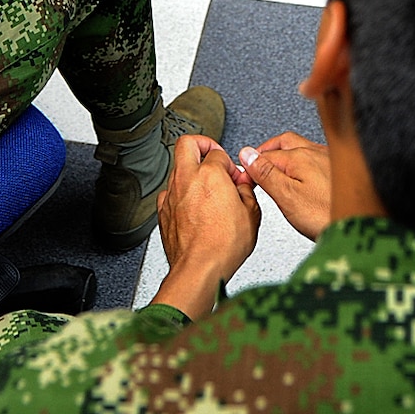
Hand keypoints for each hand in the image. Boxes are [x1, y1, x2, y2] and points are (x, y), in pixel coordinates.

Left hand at [150, 136, 259, 319]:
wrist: (199, 270)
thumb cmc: (223, 247)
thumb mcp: (251, 214)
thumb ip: (247, 191)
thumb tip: (244, 184)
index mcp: (210, 175)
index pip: (218, 152)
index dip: (230, 164)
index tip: (235, 176)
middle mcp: (187, 180)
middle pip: (187, 143)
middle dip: (202, 144)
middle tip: (212, 155)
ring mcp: (171, 195)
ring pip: (176, 168)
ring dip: (191, 171)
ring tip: (206, 186)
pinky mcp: (163, 212)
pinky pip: (169, 192)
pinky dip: (181, 193)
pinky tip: (193, 205)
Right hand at [241, 132, 332, 240]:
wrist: (357, 227)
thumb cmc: (325, 216)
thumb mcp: (287, 196)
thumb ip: (266, 174)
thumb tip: (247, 155)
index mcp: (300, 156)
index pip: (265, 154)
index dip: (250, 164)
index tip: (243, 175)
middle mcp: (316, 152)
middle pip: (285, 142)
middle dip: (268, 149)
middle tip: (256, 161)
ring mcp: (330, 159)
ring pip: (302, 147)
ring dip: (286, 153)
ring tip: (276, 166)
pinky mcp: (339, 171)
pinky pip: (315, 157)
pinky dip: (302, 162)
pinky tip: (303, 174)